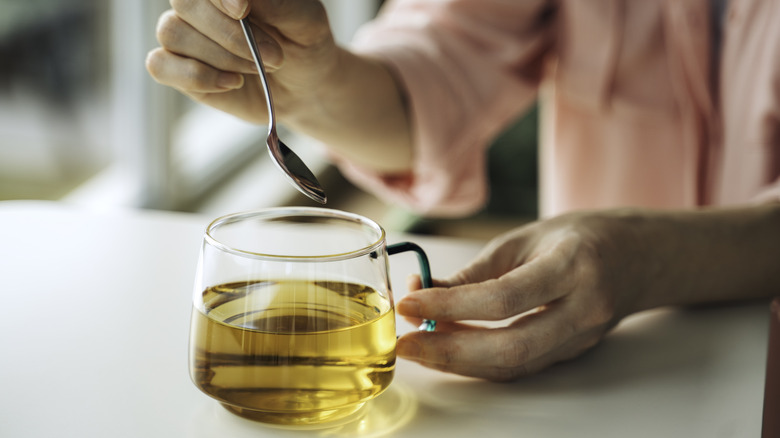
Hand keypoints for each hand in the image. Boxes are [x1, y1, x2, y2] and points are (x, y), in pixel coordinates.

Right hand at [146, 0, 338, 123]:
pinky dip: (198, 76)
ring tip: (257, 69)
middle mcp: (200, 4)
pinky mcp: (177, 68)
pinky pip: (159, 65)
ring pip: (172, 33)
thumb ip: (279, 5)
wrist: (304, 87)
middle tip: (273, 56)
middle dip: (229, 34)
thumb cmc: (304, 45)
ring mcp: (184, 35)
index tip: (242, 9)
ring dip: (220, 57)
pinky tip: (232, 83)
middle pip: (184, 3)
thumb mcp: (307, 23)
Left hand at [395, 210, 650, 380]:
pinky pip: (521, 366)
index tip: (409, 304)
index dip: (449, 306)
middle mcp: (583, 309)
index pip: (503, 298)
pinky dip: (480, 363)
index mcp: (573, 267)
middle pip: (509, 348)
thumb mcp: (527, 237)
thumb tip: (424, 293)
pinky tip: (450, 350)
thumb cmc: (584, 236)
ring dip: (459, 362)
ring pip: (513, 366)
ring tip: (419, 348)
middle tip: (405, 344)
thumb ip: (477, 270)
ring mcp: (582, 338)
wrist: (642, 257)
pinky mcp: (573, 353)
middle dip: (448, 352)